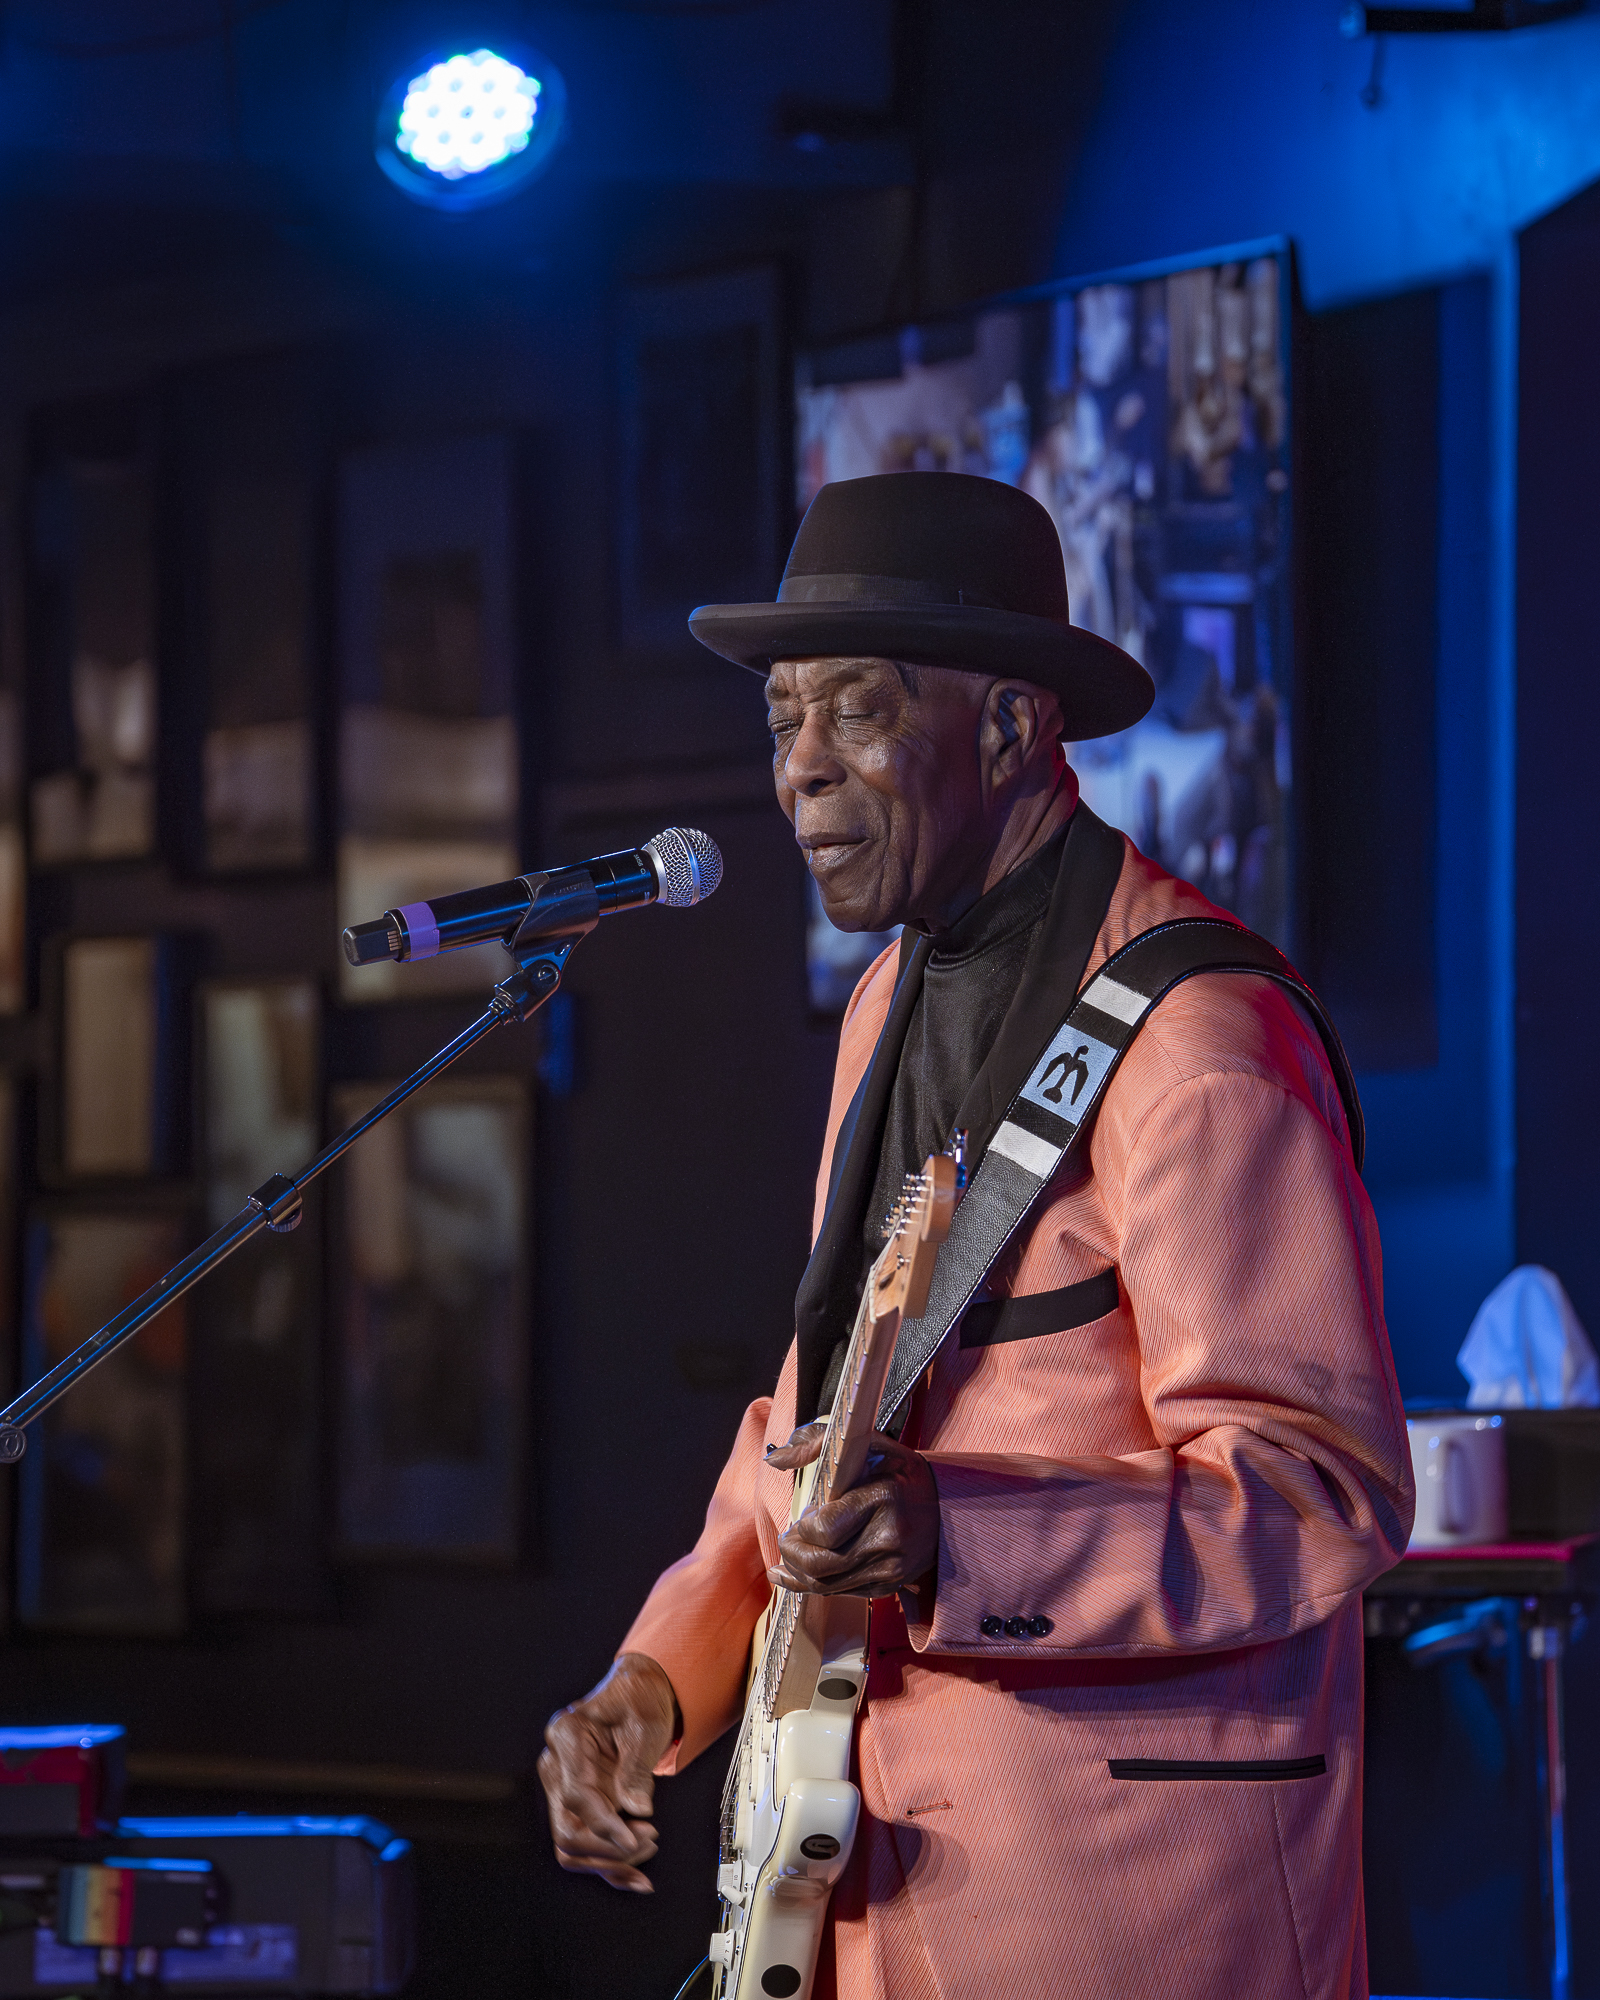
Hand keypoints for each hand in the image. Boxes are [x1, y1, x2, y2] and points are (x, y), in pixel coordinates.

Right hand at [539, 1653, 679, 1891]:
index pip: (576, 1794)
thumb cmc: (639, 1700)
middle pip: (566, 1830)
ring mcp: (563, 1788)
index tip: (634, 1838)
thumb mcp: (645, 1725)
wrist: (639, 1695)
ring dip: (610, 1861)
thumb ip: (637, 1768)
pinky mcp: (578, 1806)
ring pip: (572, 1847)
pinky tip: (635, 1876)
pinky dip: (610, 1865)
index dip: (605, 1824)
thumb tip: (637, 1809)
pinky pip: (586, 1845)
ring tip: (647, 1850)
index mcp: (566, 1736)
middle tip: (648, 1841)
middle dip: (608, 1849)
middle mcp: (557, 1765)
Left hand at [764, 1421, 940, 1598]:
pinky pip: (841, 1593)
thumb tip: (775, 1459)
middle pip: (820, 1563)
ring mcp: (890, 1568)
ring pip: (826, 1585)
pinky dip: (814, 1586)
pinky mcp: (888, 1586)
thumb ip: (816, 1443)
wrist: (946, 1507)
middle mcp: (888, 1539)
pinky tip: (798, 1575)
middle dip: (792, 1554)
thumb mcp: (866, 1444)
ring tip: (788, 1556)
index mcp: (883, 1498)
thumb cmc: (900, 1473)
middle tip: (786, 1539)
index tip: (803, 1514)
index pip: (825, 1529)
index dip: (803, 1527)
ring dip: (797, 1573)